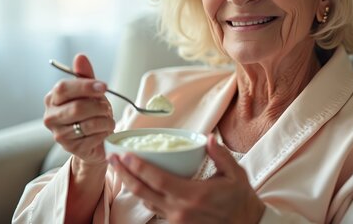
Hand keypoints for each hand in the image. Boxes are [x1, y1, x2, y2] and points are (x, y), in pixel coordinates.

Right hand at [43, 54, 114, 164]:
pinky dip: (105, 133)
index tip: (104, 87)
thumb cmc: (90, 113)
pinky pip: (94, 137)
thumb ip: (85, 76)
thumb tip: (80, 57)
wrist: (93, 141)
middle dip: (99, 106)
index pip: (64, 88)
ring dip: (106, 120)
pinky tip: (103, 132)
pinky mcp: (71, 148)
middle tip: (107, 107)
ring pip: (89, 123)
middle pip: (77, 107)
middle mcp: (51, 117)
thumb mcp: (90, 92)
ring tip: (107, 120)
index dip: (85, 86)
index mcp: (52, 99)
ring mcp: (59, 135)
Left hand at [109, 134, 264, 222]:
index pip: (156, 179)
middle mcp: (179, 210)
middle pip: (142, 192)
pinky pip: (155, 210)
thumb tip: (208, 138)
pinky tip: (140, 185)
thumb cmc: (241, 201)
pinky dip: (145, 196)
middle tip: (111, 159)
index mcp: (192, 195)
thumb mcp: (235, 174)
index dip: (137, 167)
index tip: (124, 155)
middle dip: (123, 174)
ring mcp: (177, 221)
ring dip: (131, 186)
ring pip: (146, 202)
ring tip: (121, 170)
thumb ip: (220, 155)